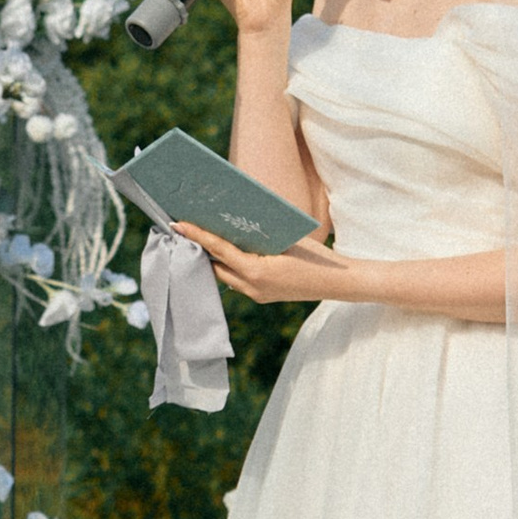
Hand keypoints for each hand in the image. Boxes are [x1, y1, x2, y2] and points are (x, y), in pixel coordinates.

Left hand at [177, 221, 363, 305]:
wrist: (339, 283)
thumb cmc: (316, 256)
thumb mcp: (286, 239)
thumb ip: (258, 235)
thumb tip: (232, 221)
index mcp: (256, 271)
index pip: (219, 250)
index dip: (197, 235)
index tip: (178, 223)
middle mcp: (252, 287)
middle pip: (215, 266)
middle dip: (201, 248)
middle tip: (188, 228)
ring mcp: (257, 295)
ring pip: (225, 276)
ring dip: (216, 259)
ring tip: (205, 239)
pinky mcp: (263, 297)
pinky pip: (239, 281)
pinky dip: (231, 267)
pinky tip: (230, 253)